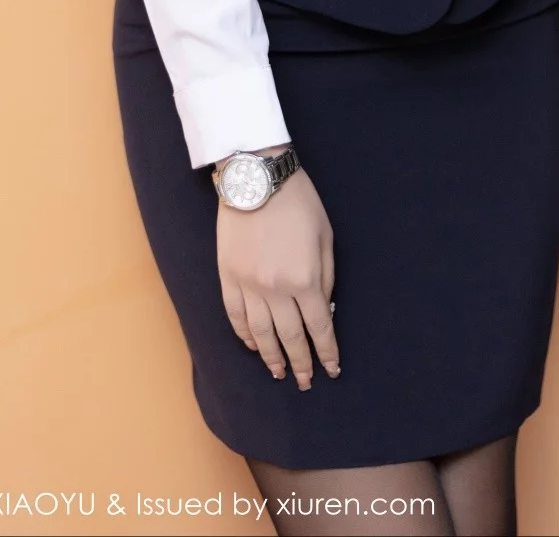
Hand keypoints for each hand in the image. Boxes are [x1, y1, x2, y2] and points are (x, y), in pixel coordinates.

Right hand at [216, 156, 339, 390]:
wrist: (257, 176)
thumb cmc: (299, 201)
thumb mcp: (326, 236)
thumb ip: (326, 276)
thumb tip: (324, 308)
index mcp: (305, 279)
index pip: (319, 327)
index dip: (326, 351)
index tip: (331, 370)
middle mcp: (275, 289)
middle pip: (290, 337)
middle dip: (301, 363)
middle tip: (306, 382)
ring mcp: (248, 284)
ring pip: (260, 333)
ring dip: (271, 357)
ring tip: (279, 373)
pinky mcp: (227, 276)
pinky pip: (234, 315)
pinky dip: (243, 334)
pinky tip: (251, 346)